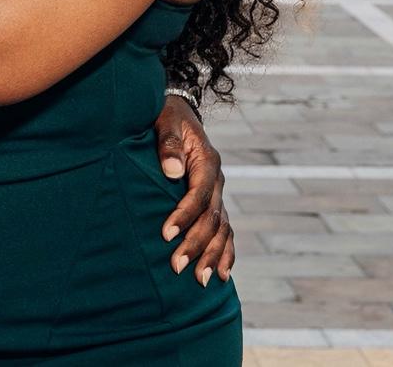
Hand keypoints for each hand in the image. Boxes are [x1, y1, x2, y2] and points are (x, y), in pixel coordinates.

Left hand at [154, 93, 233, 285]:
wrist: (177, 112)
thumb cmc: (167, 117)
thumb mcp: (166, 121)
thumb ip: (168, 143)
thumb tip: (172, 170)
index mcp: (207, 160)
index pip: (198, 195)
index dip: (184, 216)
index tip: (166, 234)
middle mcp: (217, 180)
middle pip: (212, 218)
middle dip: (196, 244)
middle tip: (177, 266)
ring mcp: (217, 192)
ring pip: (221, 229)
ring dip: (211, 255)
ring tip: (199, 279)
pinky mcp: (213, 200)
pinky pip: (225, 230)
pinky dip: (226, 252)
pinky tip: (221, 274)